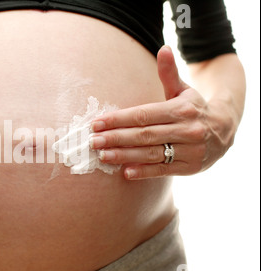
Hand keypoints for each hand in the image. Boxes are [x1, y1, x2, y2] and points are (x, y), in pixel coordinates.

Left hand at [89, 45, 234, 179]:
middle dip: (116, 138)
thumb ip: (169, 73)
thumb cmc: (194, 109)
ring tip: (103, 156)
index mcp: (181, 109)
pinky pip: (164, 170)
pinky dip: (144, 171)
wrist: (226, 130)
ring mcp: (190, 150)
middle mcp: (187, 129)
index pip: (143, 115)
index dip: (118, 119)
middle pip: (144, 134)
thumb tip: (164, 48)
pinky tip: (125, 172)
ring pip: (151, 153)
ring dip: (125, 155)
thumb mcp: (183, 90)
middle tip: (93, 141)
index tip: (96, 123)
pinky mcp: (190, 167)